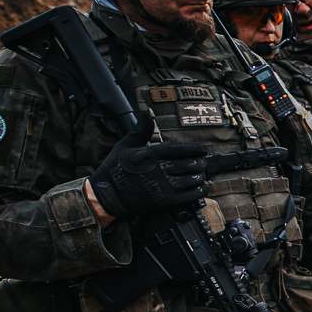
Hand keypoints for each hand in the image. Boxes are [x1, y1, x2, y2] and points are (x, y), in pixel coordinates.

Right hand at [87, 133, 210, 218]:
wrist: (108, 194)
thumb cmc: (116, 167)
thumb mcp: (126, 144)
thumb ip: (141, 129)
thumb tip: (146, 111)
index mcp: (150, 154)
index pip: (179, 149)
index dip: (194, 149)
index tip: (203, 149)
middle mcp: (158, 169)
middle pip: (188, 164)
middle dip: (199, 163)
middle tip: (202, 162)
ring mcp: (162, 186)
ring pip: (190, 179)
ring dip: (199, 176)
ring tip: (201, 174)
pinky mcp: (164, 200)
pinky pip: (187, 195)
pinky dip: (198, 191)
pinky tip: (201, 187)